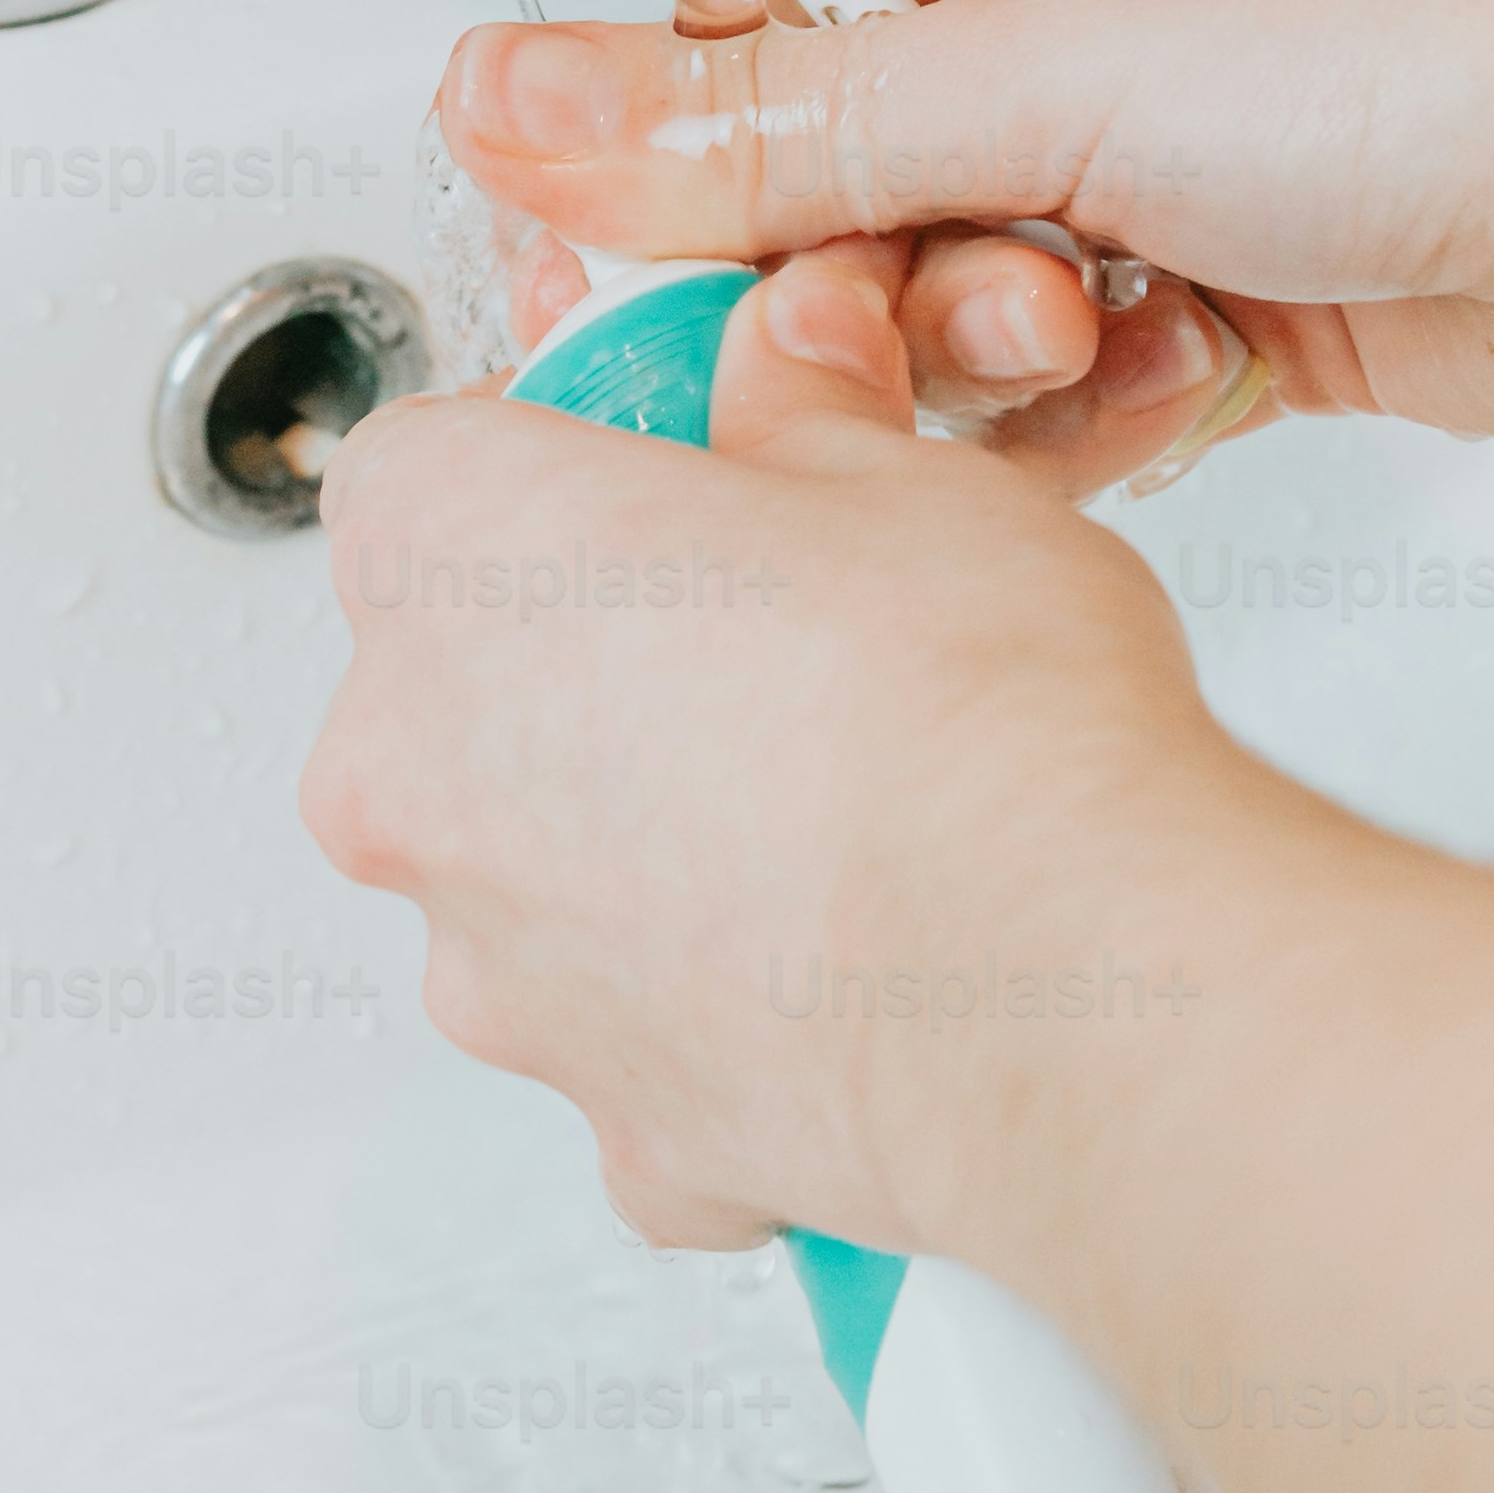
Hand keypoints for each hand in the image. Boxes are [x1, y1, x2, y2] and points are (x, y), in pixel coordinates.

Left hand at [298, 241, 1247, 1249]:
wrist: (1080, 985)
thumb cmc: (978, 712)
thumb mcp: (903, 471)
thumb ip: (800, 410)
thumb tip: (793, 365)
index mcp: (449, 559)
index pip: (427, 464)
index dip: (555, 459)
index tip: (665, 473)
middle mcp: (414, 778)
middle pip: (464, 688)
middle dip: (597, 666)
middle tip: (771, 646)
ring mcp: (496, 974)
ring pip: (544, 880)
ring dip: (652, 847)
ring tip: (843, 825)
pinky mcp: (612, 1127)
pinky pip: (644, 1039)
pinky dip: (728, 1010)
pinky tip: (861, 973)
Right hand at [443, 0, 1493, 472]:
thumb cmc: (1475, 27)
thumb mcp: (1046, 68)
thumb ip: (761, 116)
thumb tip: (516, 94)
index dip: (715, 124)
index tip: (650, 246)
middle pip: (871, 134)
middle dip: (885, 252)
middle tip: (889, 317)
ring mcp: (1215, 98)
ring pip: (979, 260)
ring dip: (1009, 334)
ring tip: (1092, 330)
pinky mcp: (1278, 254)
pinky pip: (1097, 348)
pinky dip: (1112, 394)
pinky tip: (1174, 387)